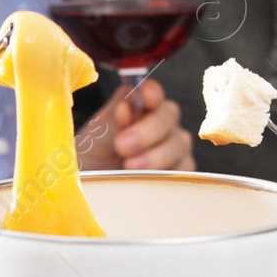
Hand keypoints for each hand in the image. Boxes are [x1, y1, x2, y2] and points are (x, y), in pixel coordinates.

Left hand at [77, 79, 195, 171]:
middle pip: (168, 116)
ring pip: (177, 144)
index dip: (152, 93)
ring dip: (154, 156)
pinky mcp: (180, 170)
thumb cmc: (94, 156)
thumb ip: (111, 122)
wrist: (96, 184)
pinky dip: (165, 174)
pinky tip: (147, 178)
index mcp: (139, 105)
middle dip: (147, 131)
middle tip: (122, 145)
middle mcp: (161, 121)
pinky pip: (183, 170)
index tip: (145, 97)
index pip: (152, 92)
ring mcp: (174, 145)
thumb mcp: (95, 138)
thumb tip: (125, 108)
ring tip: (129, 166)